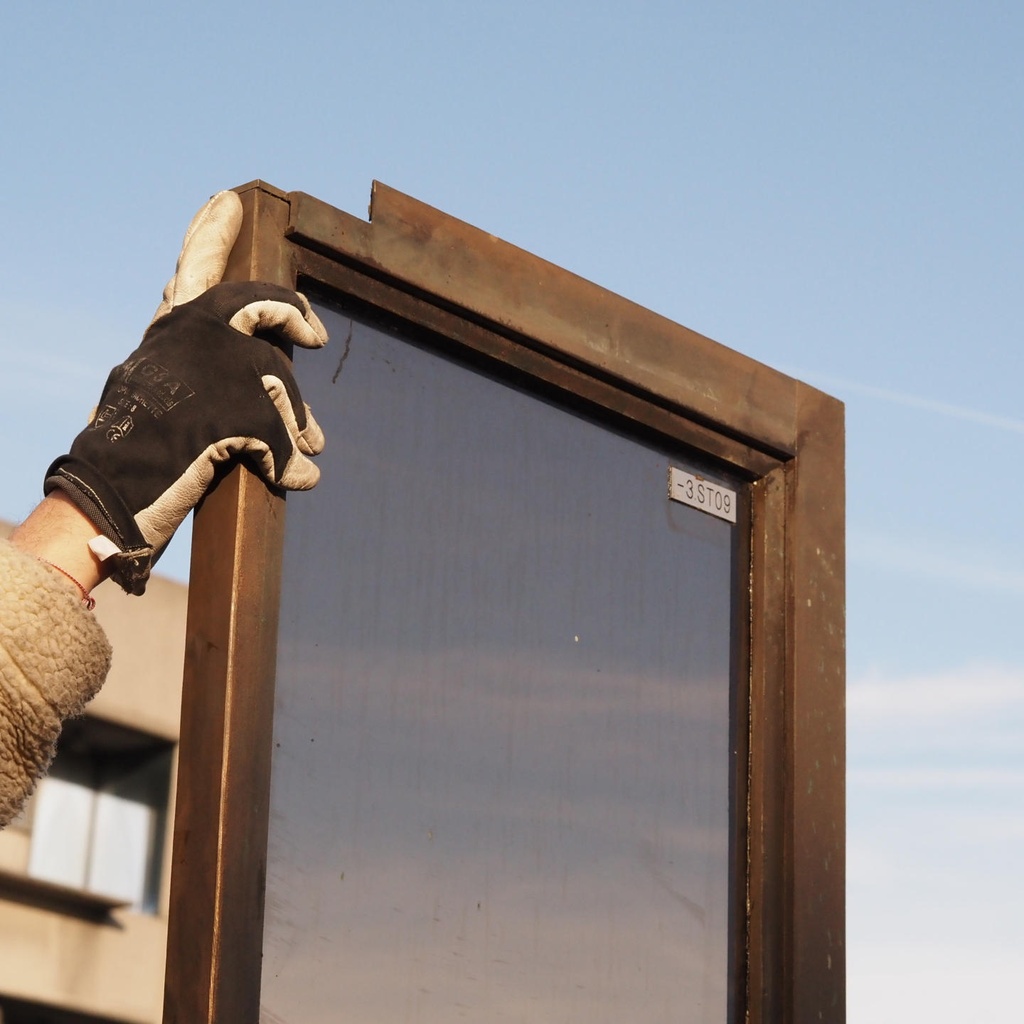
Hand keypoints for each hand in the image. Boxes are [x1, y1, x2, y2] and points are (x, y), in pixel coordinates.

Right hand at [43, 192, 327, 593]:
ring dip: (297, 422)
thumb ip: (204, 376)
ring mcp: (215, 368)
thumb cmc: (136, 447)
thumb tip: (263, 393)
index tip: (227, 201)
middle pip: (258, 305)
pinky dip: (293, 462)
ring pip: (279, 382)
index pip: (190, 269)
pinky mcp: (236, 410)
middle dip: (292, 312)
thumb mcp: (162, 392)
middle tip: (314, 330)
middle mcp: (192, 335)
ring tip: (313, 446)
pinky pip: (283, 435)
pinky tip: (303, 478)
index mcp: (170, 331)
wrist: (112, 486)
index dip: (209, 234)